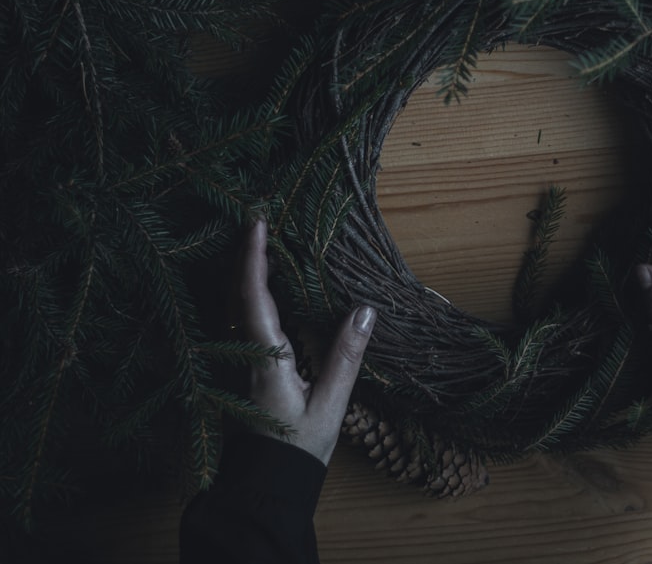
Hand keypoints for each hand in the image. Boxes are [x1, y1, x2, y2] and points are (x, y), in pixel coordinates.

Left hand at [234, 219, 374, 463]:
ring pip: (230, 306)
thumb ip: (346, 356)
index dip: (252, 256)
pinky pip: (235, 320)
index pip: (252, 296)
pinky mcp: (238, 370)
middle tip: (258, 220)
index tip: (257, 222)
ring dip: (242, 272)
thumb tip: (366, 309)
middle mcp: (241, 354)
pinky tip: (258, 288)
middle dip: (244, 254)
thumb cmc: (297, 449)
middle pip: (234, 293)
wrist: (264, 486)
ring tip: (258, 243)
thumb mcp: (330, 405)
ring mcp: (234, 362)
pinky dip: (244, 294)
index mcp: (263, 358)